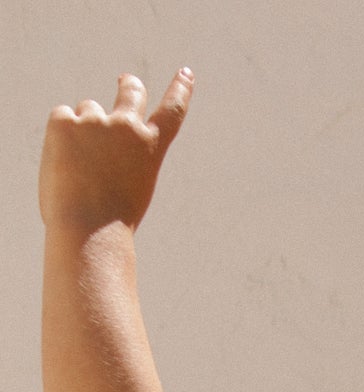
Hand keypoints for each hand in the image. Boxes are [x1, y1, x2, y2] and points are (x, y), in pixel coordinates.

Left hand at [40, 68, 193, 231]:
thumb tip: (89, 144)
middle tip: (125, 81)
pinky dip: (61, 138)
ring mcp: (95, 120)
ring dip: (85, 128)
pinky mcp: (64, 120)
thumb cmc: (110, 222)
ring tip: (82, 163)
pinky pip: (63, 119)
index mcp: (150, 147)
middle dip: (130, 85)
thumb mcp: (127, 188)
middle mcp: (127, 126)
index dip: (180, 90)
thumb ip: (117, 159)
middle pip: (131, 91)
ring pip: (88, 110)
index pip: (171, 112)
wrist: (90, 228)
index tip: (185, 73)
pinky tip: (65, 162)